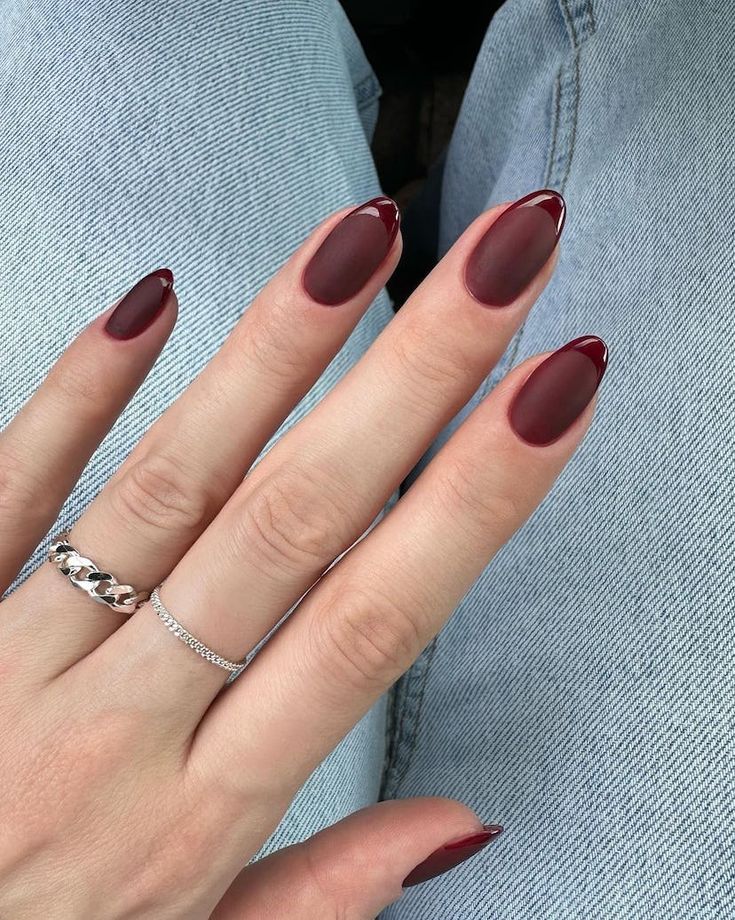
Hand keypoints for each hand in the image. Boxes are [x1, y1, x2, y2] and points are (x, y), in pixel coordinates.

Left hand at [0, 192, 604, 916]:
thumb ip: (322, 895)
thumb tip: (457, 822)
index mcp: (200, 818)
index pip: (370, 627)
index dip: (471, 502)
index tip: (547, 393)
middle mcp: (117, 728)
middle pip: (290, 524)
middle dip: (409, 380)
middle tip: (492, 263)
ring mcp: (13, 664)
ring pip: (166, 487)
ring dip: (271, 357)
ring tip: (357, 244)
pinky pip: (5, 492)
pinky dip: (77, 397)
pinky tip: (149, 305)